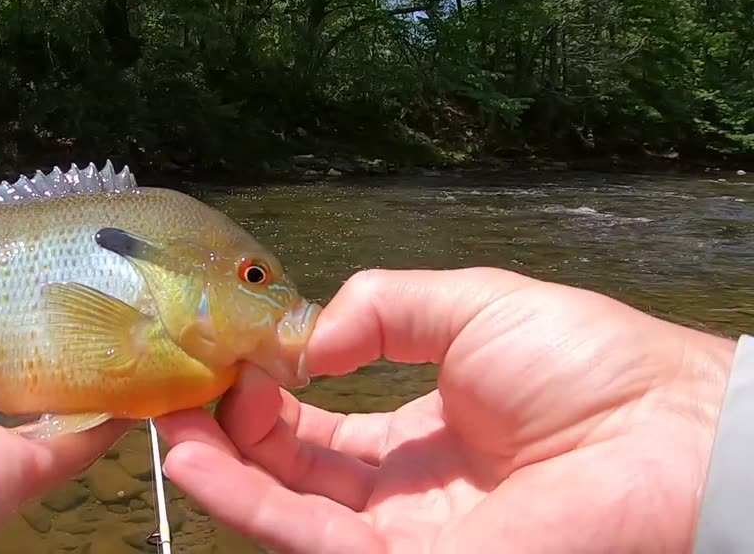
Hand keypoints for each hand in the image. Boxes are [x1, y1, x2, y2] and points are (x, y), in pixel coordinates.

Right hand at [156, 267, 736, 552]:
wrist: (670, 440)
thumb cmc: (594, 368)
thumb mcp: (474, 306)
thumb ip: (384, 306)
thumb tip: (308, 336)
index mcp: (425, 436)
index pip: (322, 426)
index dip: (270, 394)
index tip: (227, 355)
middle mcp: (404, 497)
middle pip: (292, 472)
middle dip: (231, 432)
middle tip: (180, 386)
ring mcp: (402, 540)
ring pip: (285, 511)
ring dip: (220, 468)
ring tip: (168, 420)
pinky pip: (305, 537)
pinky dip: (243, 500)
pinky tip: (196, 456)